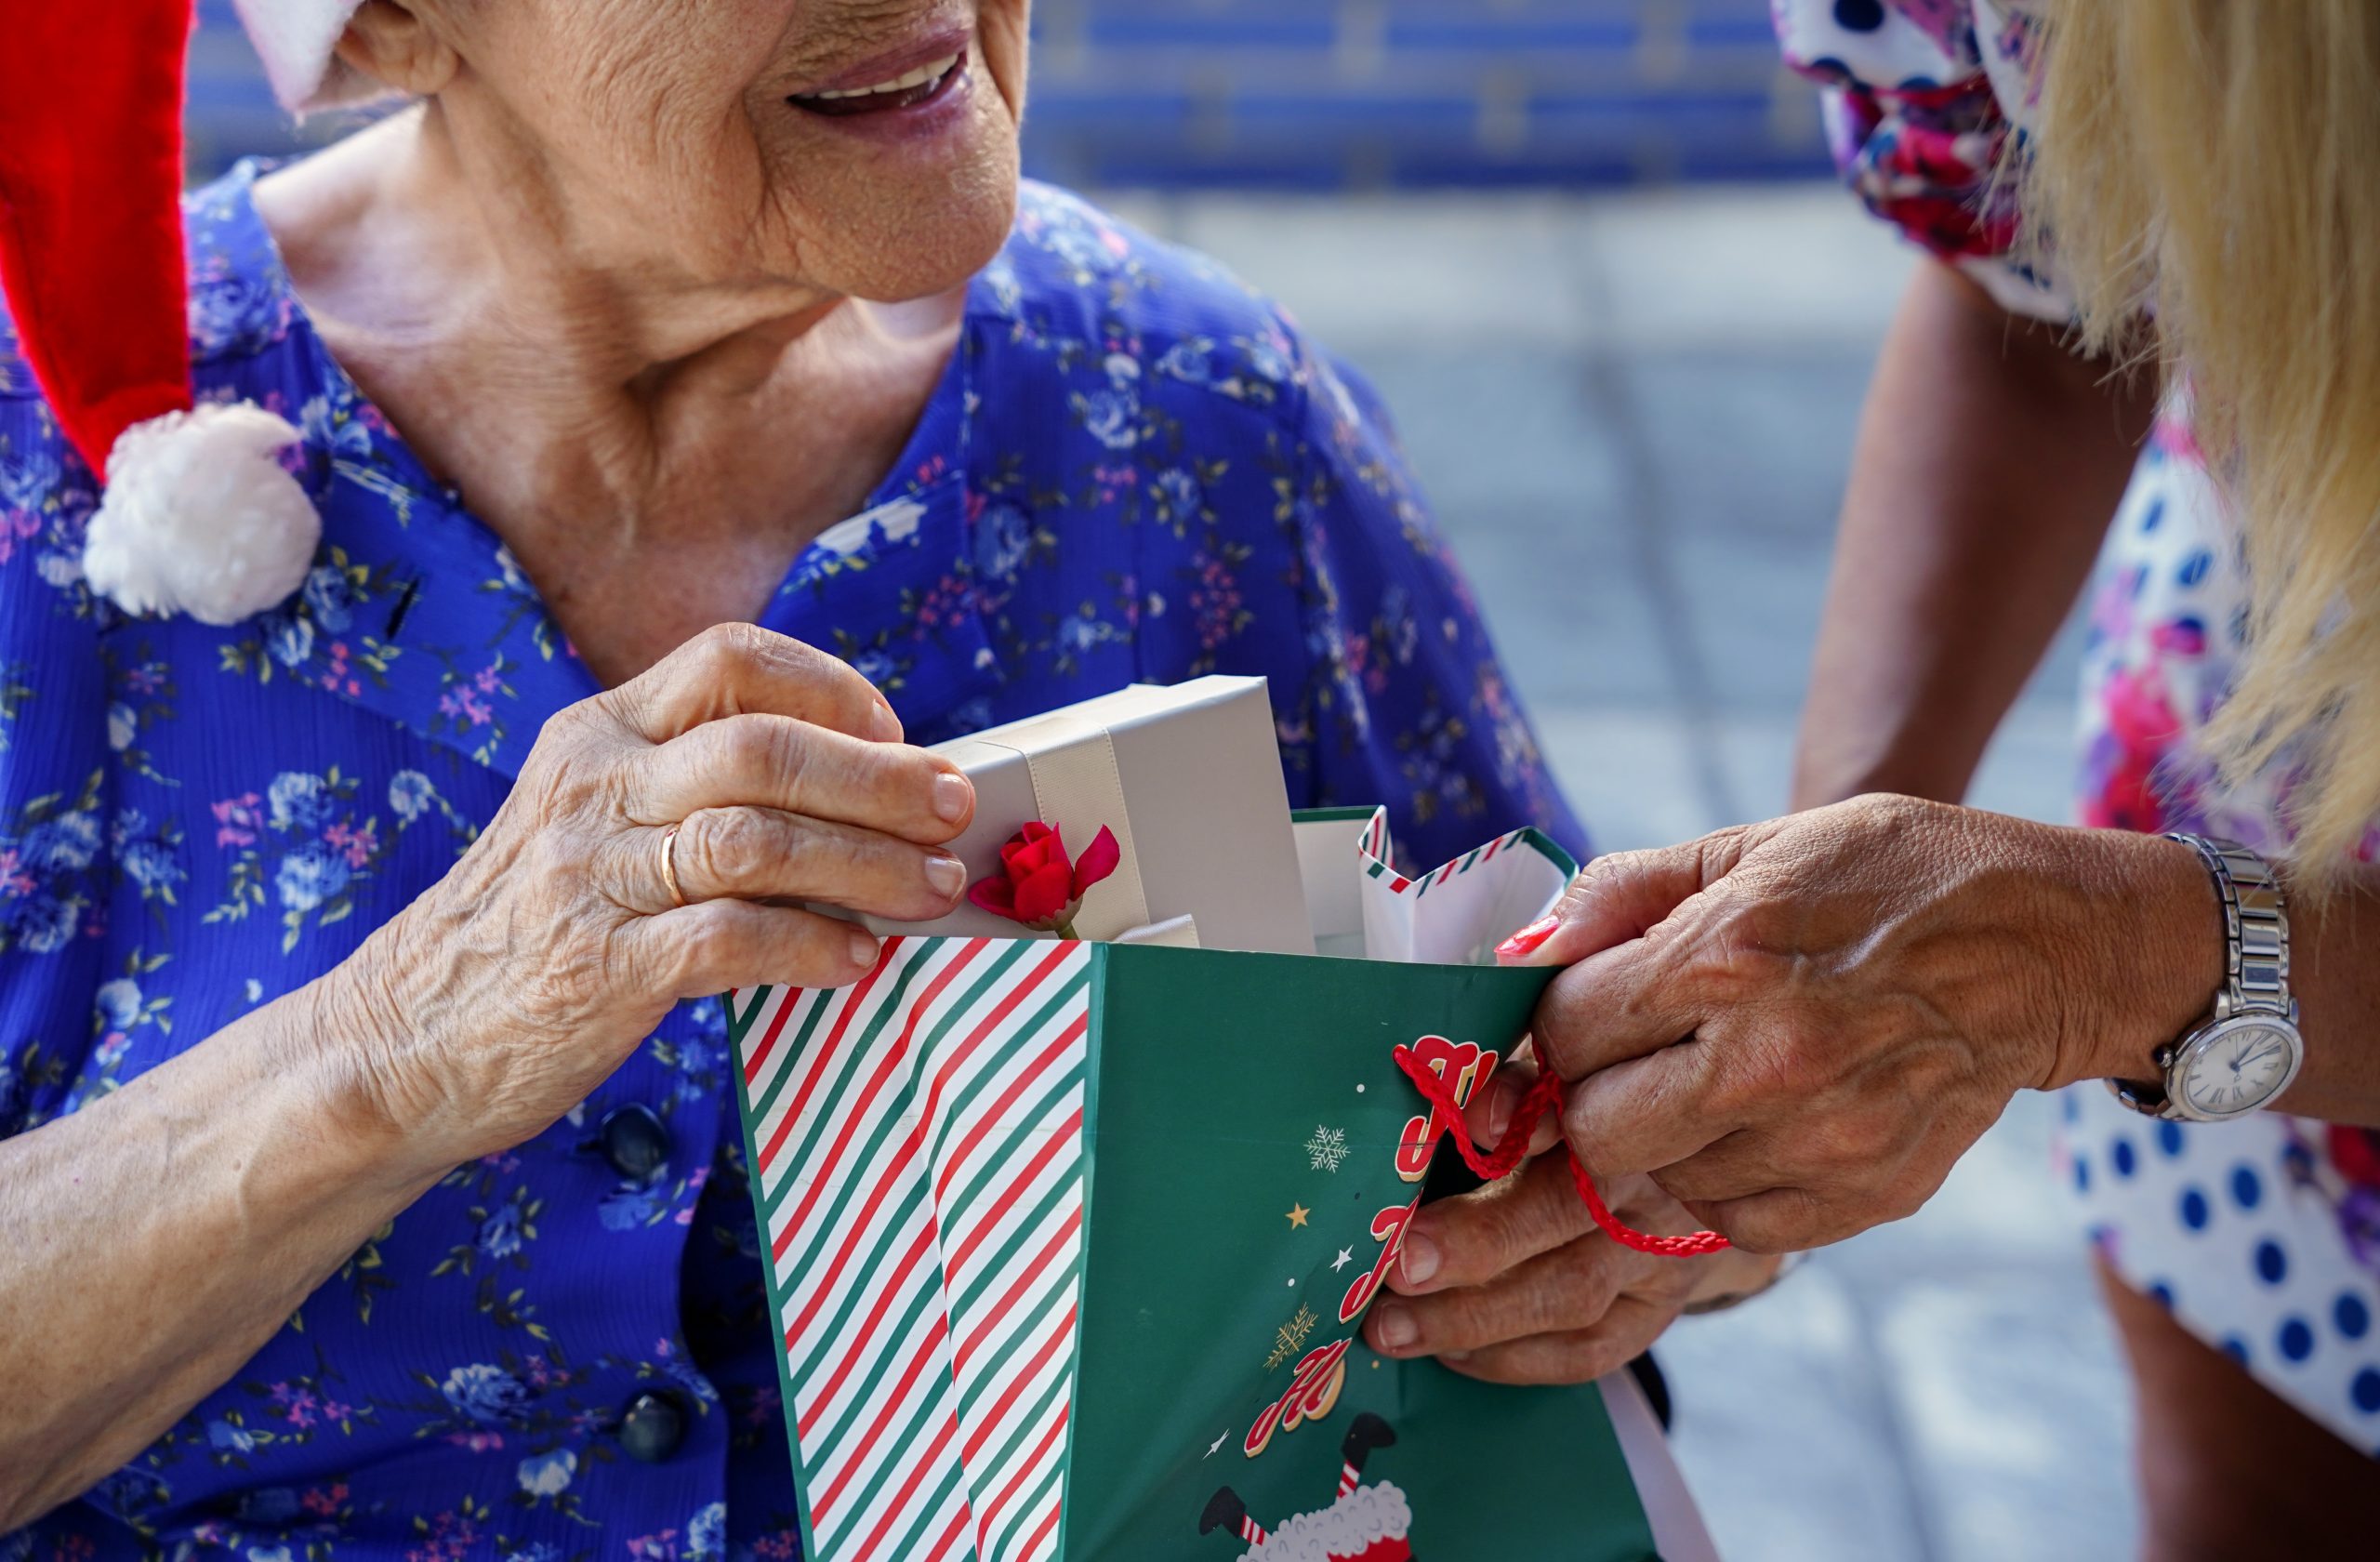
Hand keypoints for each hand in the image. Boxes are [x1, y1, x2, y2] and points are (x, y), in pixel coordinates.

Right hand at [322, 624, 976, 1173]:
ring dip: (867, 864)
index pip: (729, 658)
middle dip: (879, 779)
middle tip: (951, 810)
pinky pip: (729, 938)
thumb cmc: (531, 930)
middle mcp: (595, 788)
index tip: (896, 733)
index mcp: (599, 734)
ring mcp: (592, 877)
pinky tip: (859, 960)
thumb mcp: (593, 820)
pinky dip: (811, 945)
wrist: (403, 1040)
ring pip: (759, 839)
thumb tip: (863, 789)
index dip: (830, 687)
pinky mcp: (598, 969)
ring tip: (931, 890)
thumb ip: (695, 789)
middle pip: (765, 749)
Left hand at [1360, 1077, 1783, 1382]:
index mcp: (1621, 1100)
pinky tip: (1451, 1353)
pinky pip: (1588, 1351)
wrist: (1683, 1171)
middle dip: (1478, 1243)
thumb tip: (1455, 1104)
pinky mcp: (1657, 1311)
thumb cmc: (1582, 1109)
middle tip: (1399, 1266)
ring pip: (1572, 1294)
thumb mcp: (1549, 1076)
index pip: (1576, 1106)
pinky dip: (1513, 1358)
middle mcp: (1655, 1177)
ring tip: (1393, 1327)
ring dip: (1473, 1317)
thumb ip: (1505, 1081)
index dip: (1523, 1117)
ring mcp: (1663, 1252)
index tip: (1468, 1129)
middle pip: (1569, 1212)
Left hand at [1513, 794, 2220, 1250]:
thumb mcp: (1752, 847)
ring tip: (1705, 1081)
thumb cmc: (1887, 878)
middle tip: (1621, 1064)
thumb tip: (1523, 948)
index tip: (1573, 1018)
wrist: (2044, 943)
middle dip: (1586, 1100)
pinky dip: (1721, 1184)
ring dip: (1656, 1142)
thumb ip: (1624, 894)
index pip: (1565, 1030)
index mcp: (1728, 956)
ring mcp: (1820, 1140)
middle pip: (1593, 1133)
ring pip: (1657, 1185)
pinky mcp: (1862, 1195)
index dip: (1551, 1027)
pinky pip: (1732, 1225)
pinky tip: (1754, 1124)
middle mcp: (1769, 1060)